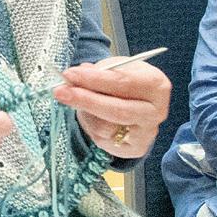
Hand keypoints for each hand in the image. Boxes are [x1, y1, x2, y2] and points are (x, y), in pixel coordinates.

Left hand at [54, 56, 170, 157]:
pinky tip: (89, 115)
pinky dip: (89, 125)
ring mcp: (147, 132)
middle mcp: (156, 111)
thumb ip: (95, 73)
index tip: (69, 74)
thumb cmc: (122, 81)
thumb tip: (72, 79)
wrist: (135, 102)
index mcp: (156, 85)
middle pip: (118, 110)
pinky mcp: (135, 148)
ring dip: (85, 113)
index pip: (124, 82)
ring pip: (107, 127)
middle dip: (85, 100)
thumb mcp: (112, 68)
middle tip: (60, 91)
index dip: (94, 79)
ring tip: (77, 101)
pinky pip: (103, 140)